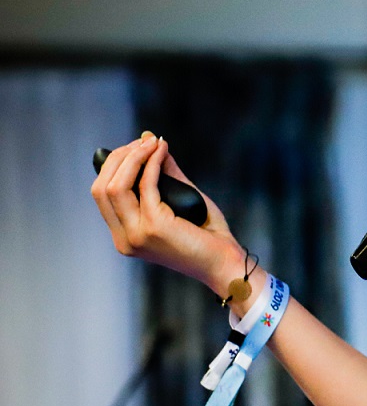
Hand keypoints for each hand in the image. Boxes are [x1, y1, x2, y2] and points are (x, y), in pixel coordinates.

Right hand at [90, 132, 242, 290]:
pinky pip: (146, 186)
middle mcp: (124, 238)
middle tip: (144, 142)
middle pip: (101, 188)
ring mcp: (136, 234)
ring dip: (133, 157)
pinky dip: (152, 164)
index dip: (114, 166)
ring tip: (151, 143)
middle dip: (120, 158)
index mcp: (125, 235)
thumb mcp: (182, 200)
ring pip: (115, 186)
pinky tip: (162, 152)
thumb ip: (166, 175)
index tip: (136, 146)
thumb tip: (152, 143)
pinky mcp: (154, 227)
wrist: (225, 263)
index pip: (102, 195)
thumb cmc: (208, 235)